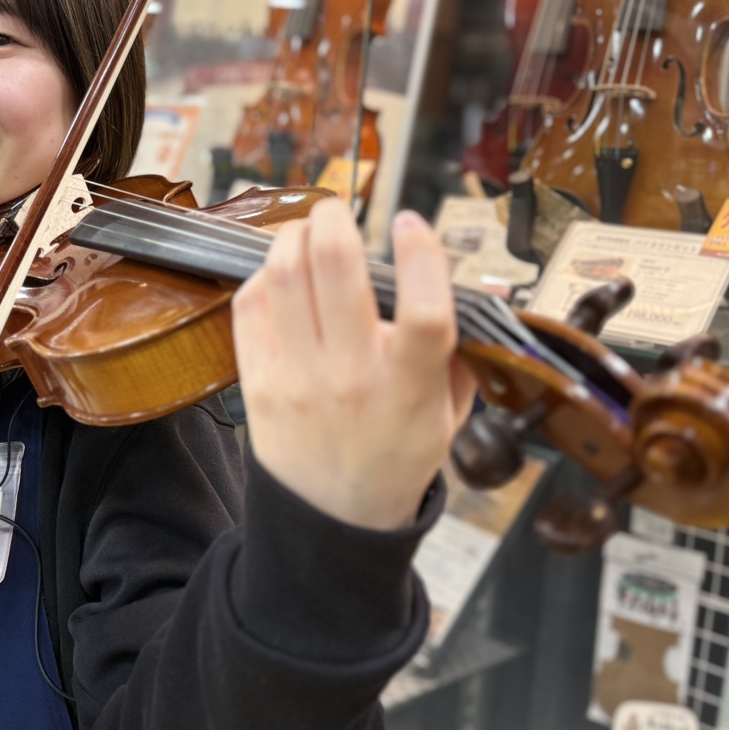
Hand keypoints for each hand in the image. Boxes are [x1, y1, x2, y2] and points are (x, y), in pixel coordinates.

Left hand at [231, 198, 475, 529]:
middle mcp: (353, 378)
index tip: (411, 222)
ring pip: (286, 277)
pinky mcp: (256, 383)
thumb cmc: (396, 455)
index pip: (425, 311)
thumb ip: (461, 350)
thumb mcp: (449, 413)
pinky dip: (264, 275)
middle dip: (336, 221)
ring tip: (306, 233)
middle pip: (338, 272)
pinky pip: (249, 306)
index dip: (421, 255)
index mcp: (411, 387)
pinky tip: (280, 274)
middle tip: (337, 211)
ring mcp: (298, 380)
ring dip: (293, 237)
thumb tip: (478, 287)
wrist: (332, 518)